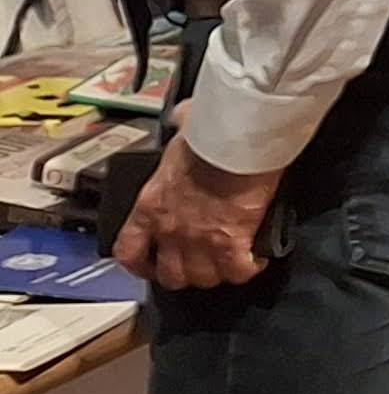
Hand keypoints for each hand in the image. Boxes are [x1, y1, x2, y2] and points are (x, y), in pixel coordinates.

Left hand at [112, 124, 282, 290]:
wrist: (237, 140)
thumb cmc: (210, 132)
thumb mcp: (182, 130)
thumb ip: (178, 127)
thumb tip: (183, 114)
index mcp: (150, 205)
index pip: (128, 250)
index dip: (139, 265)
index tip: (152, 265)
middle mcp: (170, 229)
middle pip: (170, 275)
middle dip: (186, 273)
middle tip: (200, 263)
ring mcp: (200, 239)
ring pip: (203, 278)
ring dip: (217, 273)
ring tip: (230, 263)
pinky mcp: (233, 241)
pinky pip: (237, 271)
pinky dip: (247, 269)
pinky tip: (256, 259)